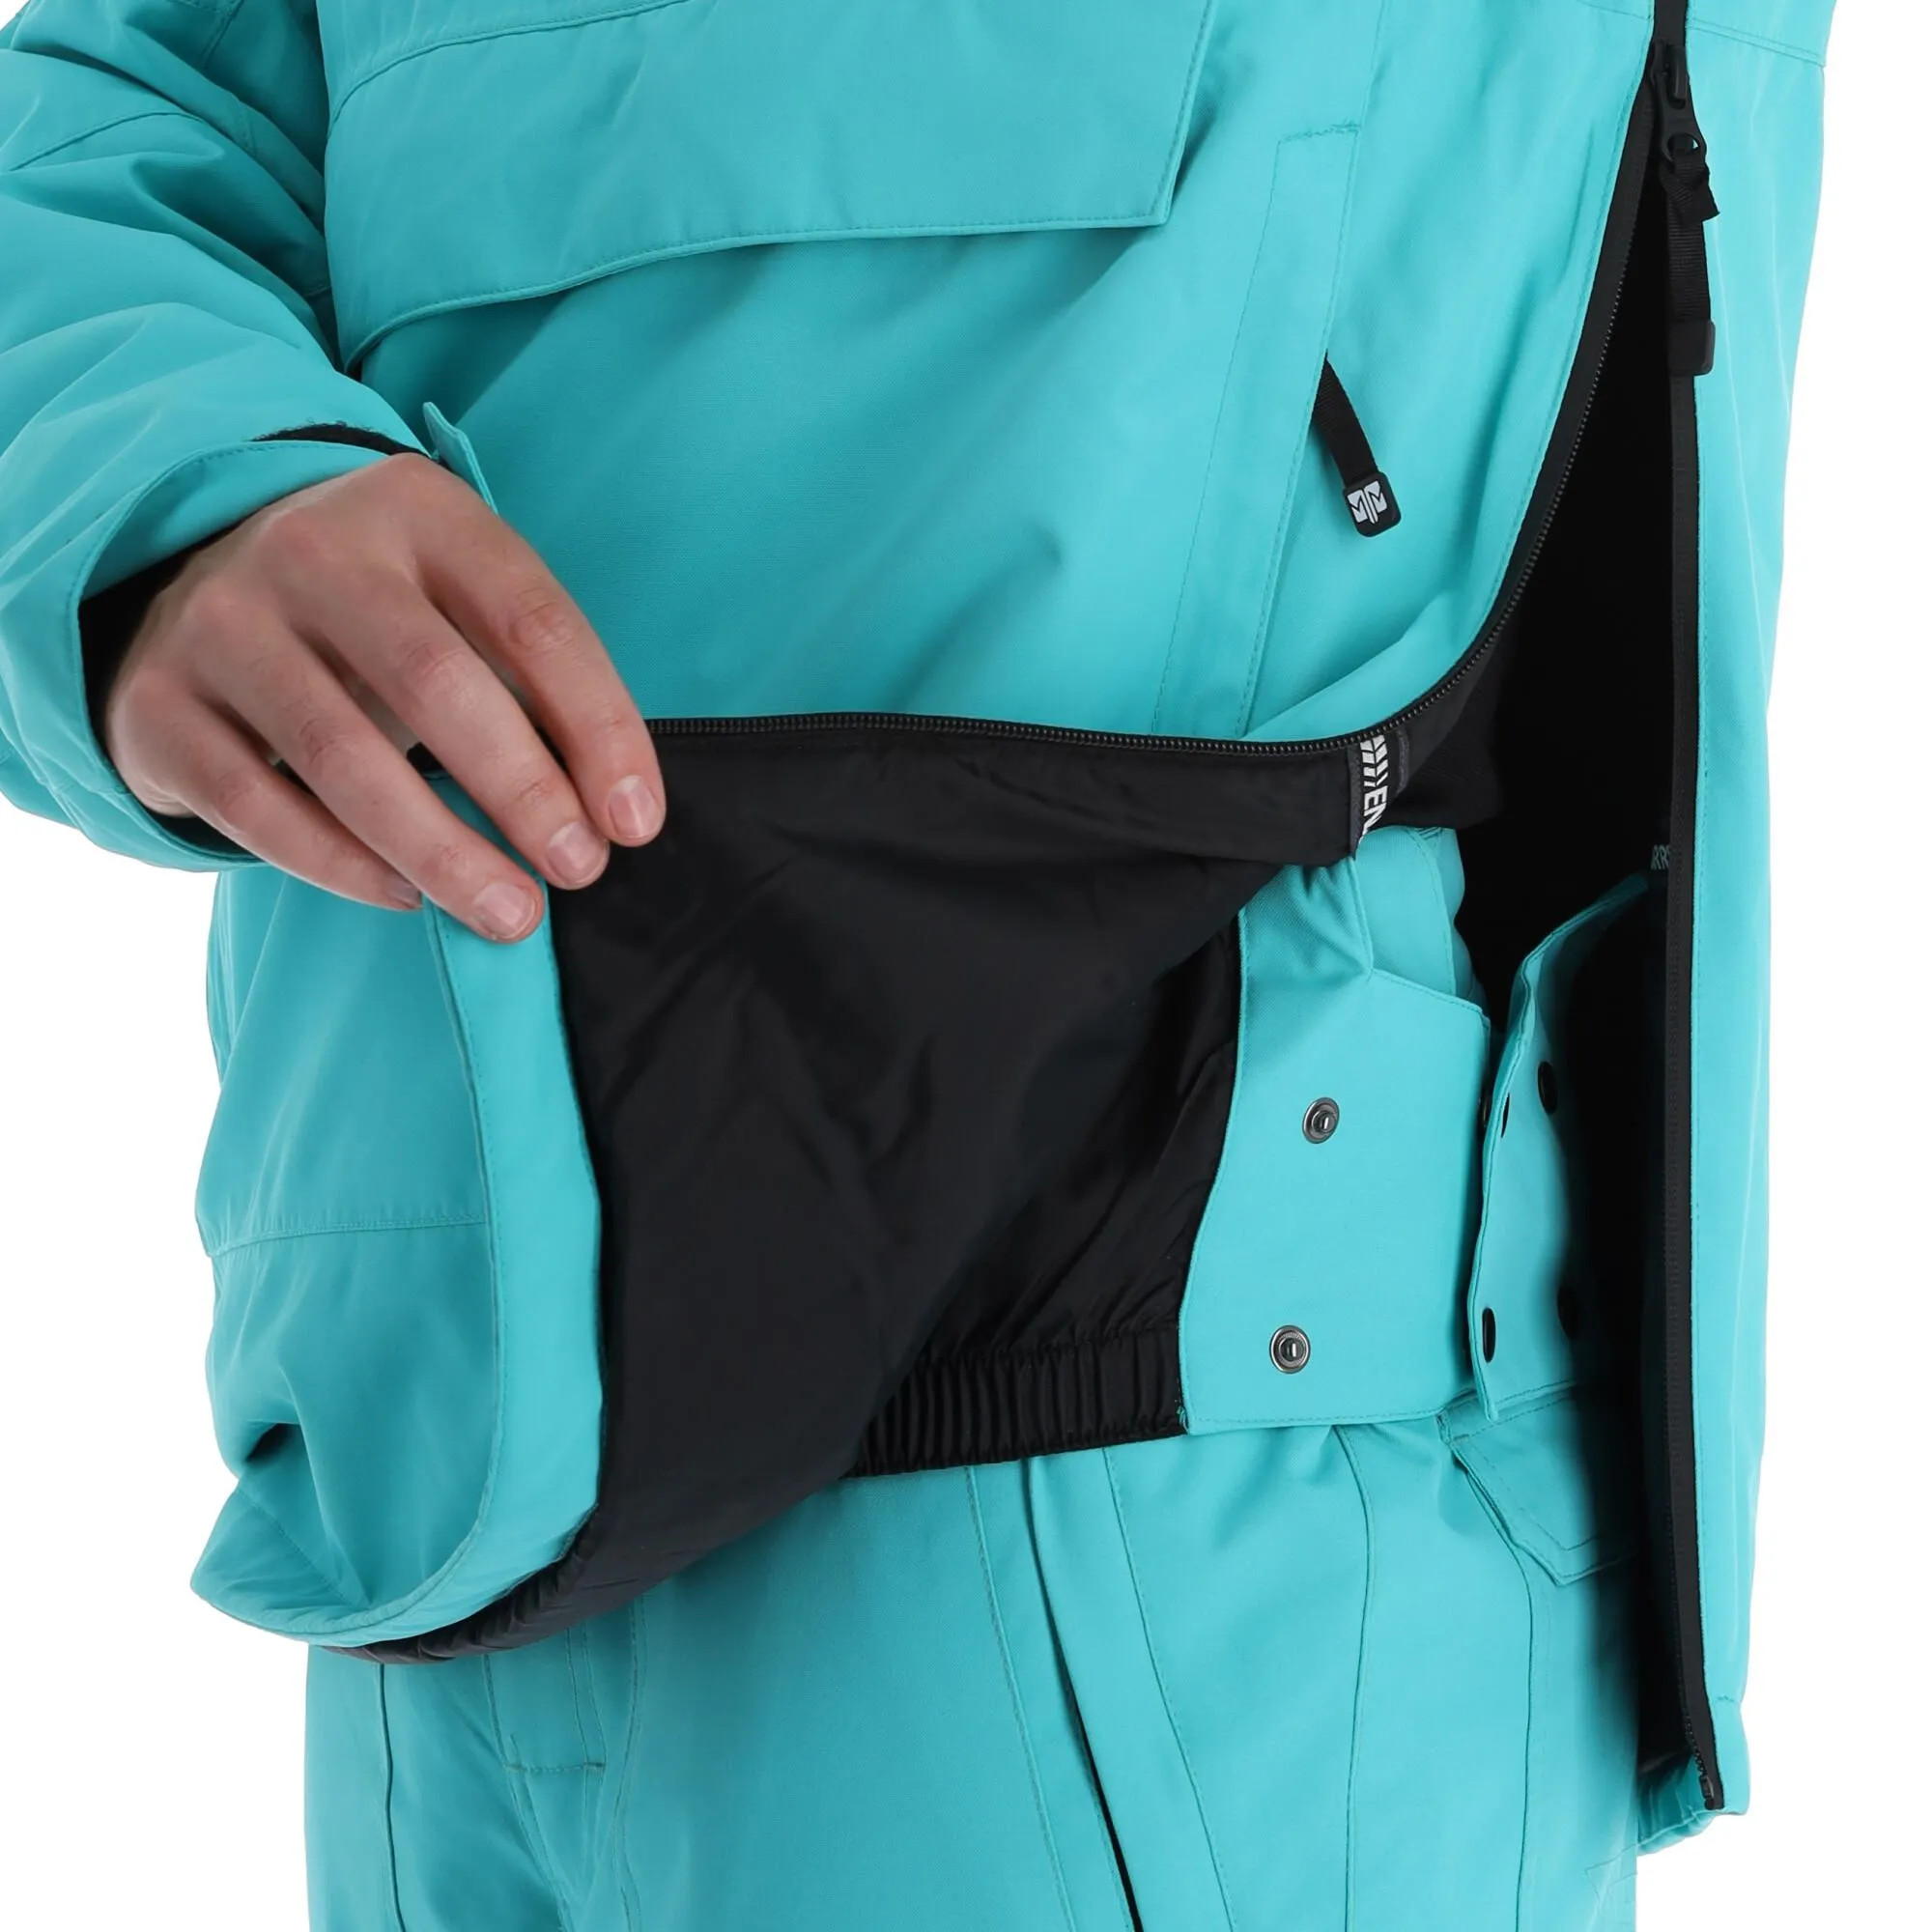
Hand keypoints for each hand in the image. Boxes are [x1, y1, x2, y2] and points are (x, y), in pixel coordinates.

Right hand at [102, 453, 663, 940]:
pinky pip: (253, 803)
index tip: (635, 820)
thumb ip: (530, 680)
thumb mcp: (455, 600)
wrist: (191, 579)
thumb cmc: (374, 614)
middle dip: (522, 791)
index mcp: (417, 512)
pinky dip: (338, 864)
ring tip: (511, 913)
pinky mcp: (157, 703)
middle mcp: (311, 551)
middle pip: (436, 684)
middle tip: (578, 870)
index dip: (598, 727)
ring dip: (440, 850)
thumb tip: (615, 813)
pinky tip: (404, 898)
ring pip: (340, 757)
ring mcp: (222, 623)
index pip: (531, 620)